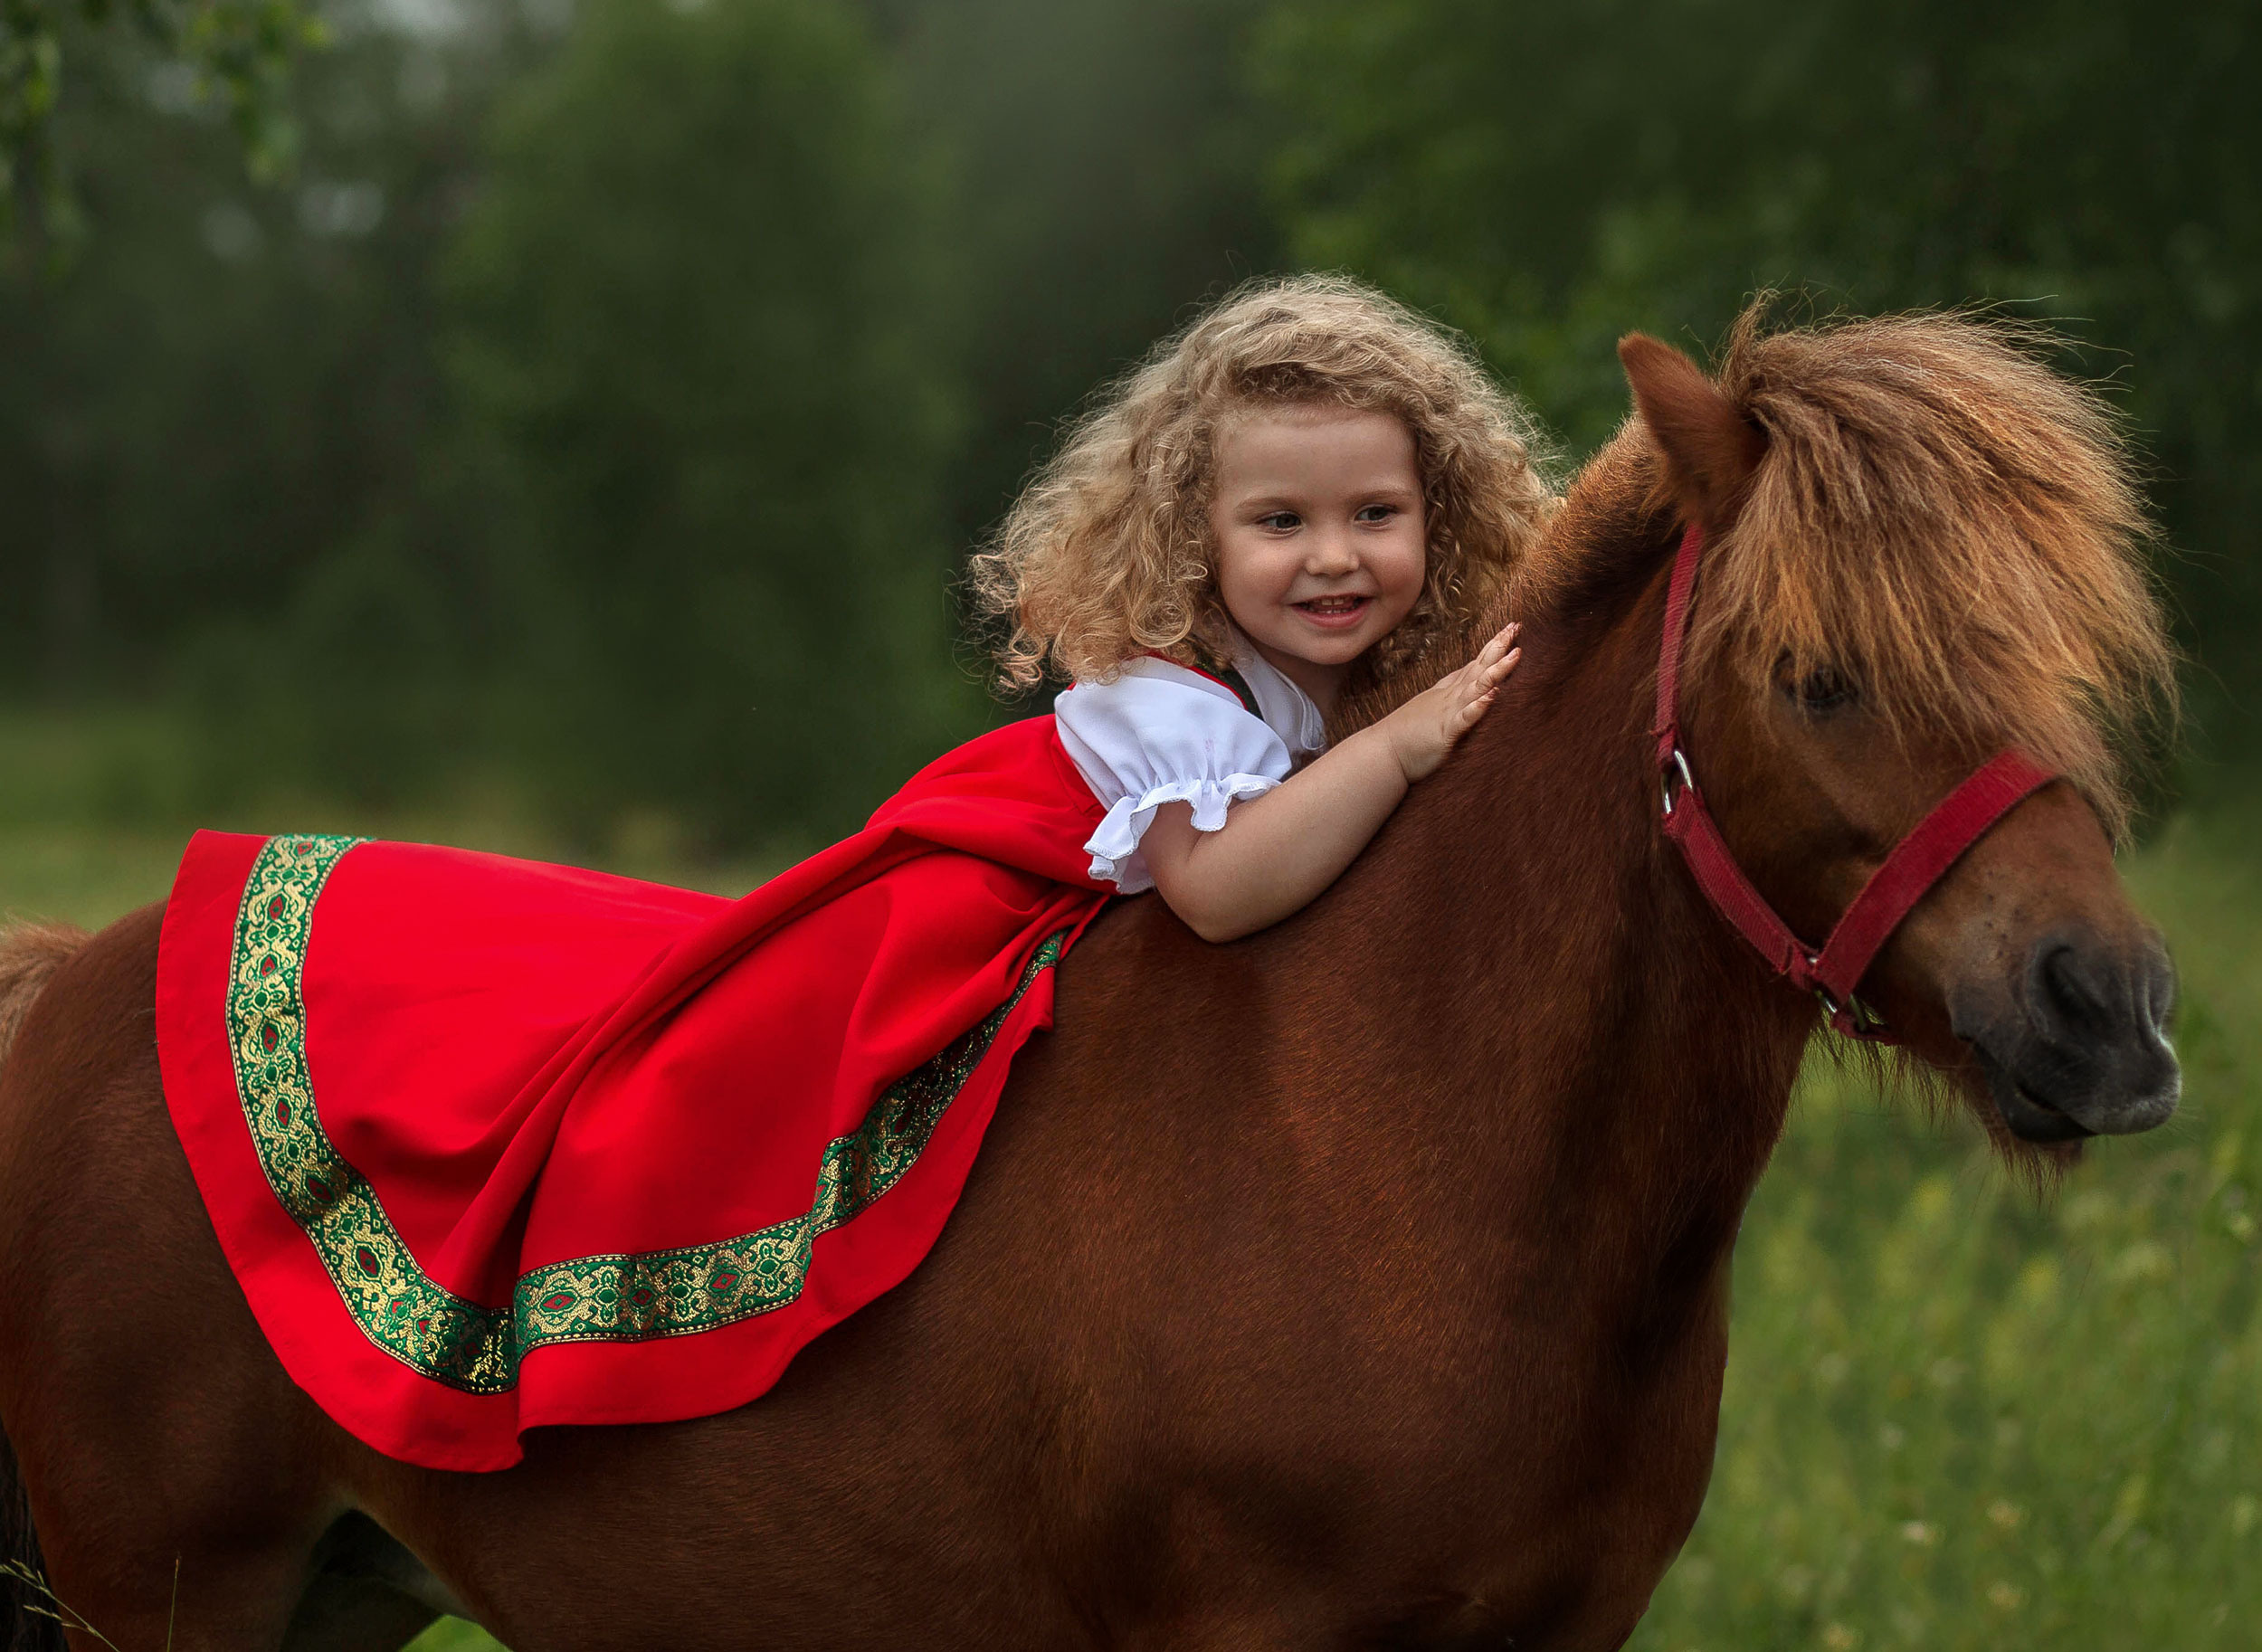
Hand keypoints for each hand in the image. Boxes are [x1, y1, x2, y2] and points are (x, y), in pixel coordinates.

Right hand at [1377, 621, 1521, 782]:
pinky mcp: (1446, 733)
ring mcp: (1448, 713)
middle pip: (1479, 668)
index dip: (1494, 646)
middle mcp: (1451, 697)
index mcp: (1449, 692)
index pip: (1476, 664)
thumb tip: (1466, 677)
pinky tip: (1493, 695)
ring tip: (1515, 655)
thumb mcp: (1430, 704)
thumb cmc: (1406, 733)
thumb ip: (1449, 690)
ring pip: (1477, 688)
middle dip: (1498, 647)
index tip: (1511, 628)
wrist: (1383, 752)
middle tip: (1516, 627)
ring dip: (1496, 671)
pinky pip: (1465, 719)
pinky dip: (1479, 706)